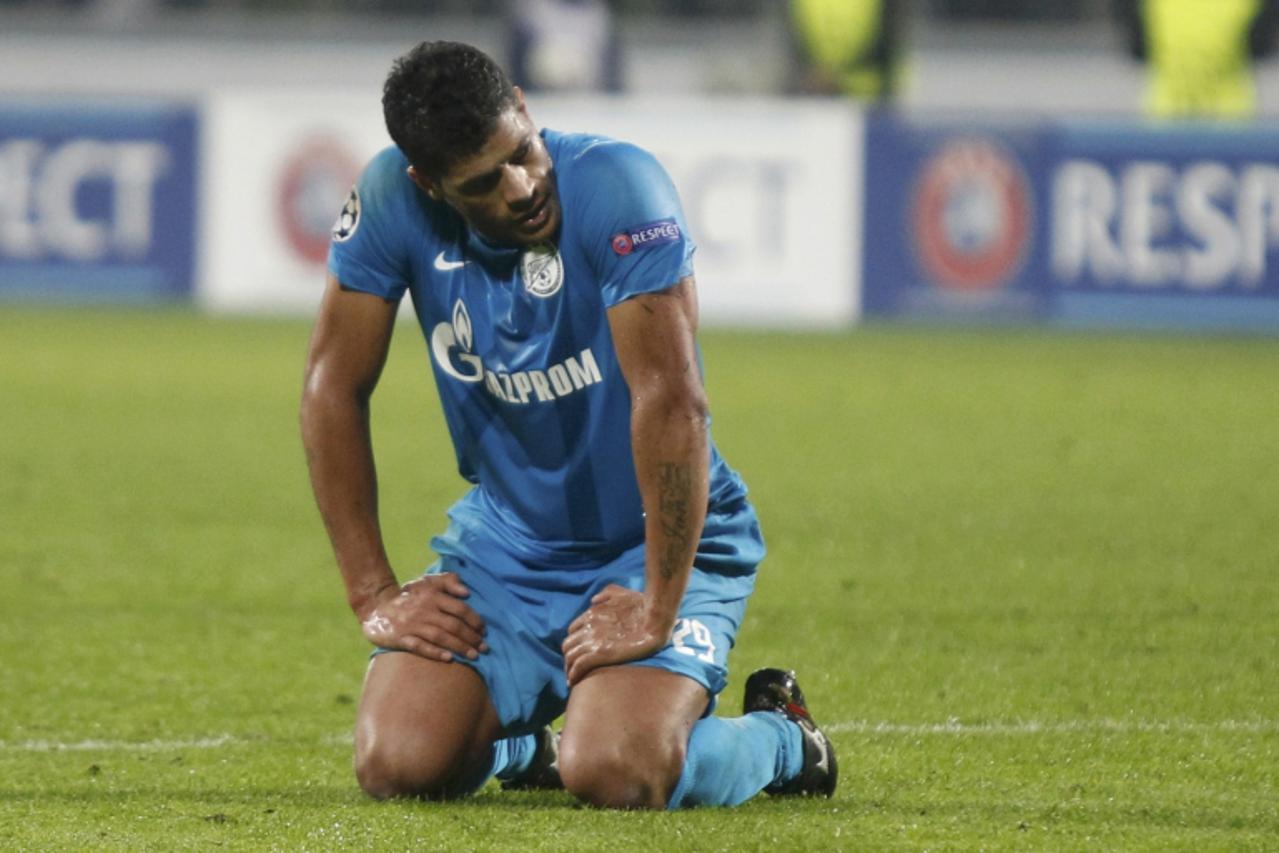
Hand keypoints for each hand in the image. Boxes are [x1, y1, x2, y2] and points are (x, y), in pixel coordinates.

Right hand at [359, 573, 487, 661]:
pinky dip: (435, 653)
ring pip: (440, 637)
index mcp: (432, 596)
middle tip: (484, 648)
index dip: (474, 620)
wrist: (376, 606)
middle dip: (471, 638)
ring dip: (459, 647)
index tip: (484, 631)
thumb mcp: (426, 582)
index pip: (459, 608)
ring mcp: (412, 625)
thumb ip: (448, 581)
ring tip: (473, 656)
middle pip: (453, 625)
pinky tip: (448, 659)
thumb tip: (466, 591)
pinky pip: (420, 647)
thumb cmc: (408, 595)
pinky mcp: (400, 638)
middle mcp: (424, 610)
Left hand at [562, 584, 671, 685]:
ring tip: (572, 678)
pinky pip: (579, 665)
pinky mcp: (600, 654)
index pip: (573, 631)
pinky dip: (573, 674)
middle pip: (568, 644)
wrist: (654, 619)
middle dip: (569, 656)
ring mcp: (594, 640)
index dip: (575, 642)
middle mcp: (589, 627)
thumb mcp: (622, 593)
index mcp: (592, 613)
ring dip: (569, 668)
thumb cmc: (643, 606)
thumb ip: (607, 594)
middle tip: (574, 667)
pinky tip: (574, 682)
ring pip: (570, 656)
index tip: (578, 651)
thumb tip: (594, 600)